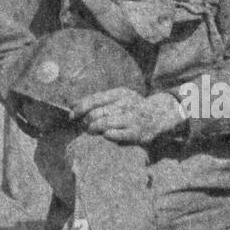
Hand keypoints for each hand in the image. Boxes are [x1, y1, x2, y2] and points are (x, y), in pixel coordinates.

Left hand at [70, 88, 184, 144]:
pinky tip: (106, 135)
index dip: (79, 108)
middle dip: (86, 121)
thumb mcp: (118, 98)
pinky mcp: (136, 133)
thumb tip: (72, 103)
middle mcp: (126, 104)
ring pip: (103, 124)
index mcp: (120, 93)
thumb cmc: (131, 107)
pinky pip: (114, 135)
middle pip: (96, 113)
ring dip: (93, 129)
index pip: (94, 100)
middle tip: (85, 126)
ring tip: (92, 131)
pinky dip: (106, 135)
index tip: (71, 116)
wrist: (158, 115)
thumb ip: (97, 100)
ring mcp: (131, 118)